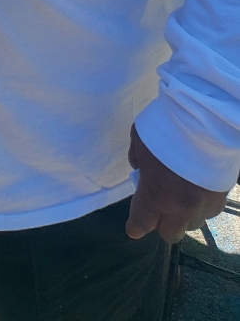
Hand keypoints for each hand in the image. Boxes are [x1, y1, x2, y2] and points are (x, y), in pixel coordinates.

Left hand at [126, 125, 227, 242]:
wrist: (206, 121)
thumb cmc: (166, 127)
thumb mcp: (139, 138)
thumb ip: (137, 159)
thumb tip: (140, 170)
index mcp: (156, 195)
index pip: (142, 223)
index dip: (135, 227)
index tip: (133, 228)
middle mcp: (182, 208)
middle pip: (169, 234)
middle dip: (160, 223)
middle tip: (157, 206)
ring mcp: (204, 206)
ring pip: (191, 225)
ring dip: (182, 216)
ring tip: (179, 195)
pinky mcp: (222, 199)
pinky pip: (208, 212)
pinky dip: (199, 206)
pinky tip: (196, 190)